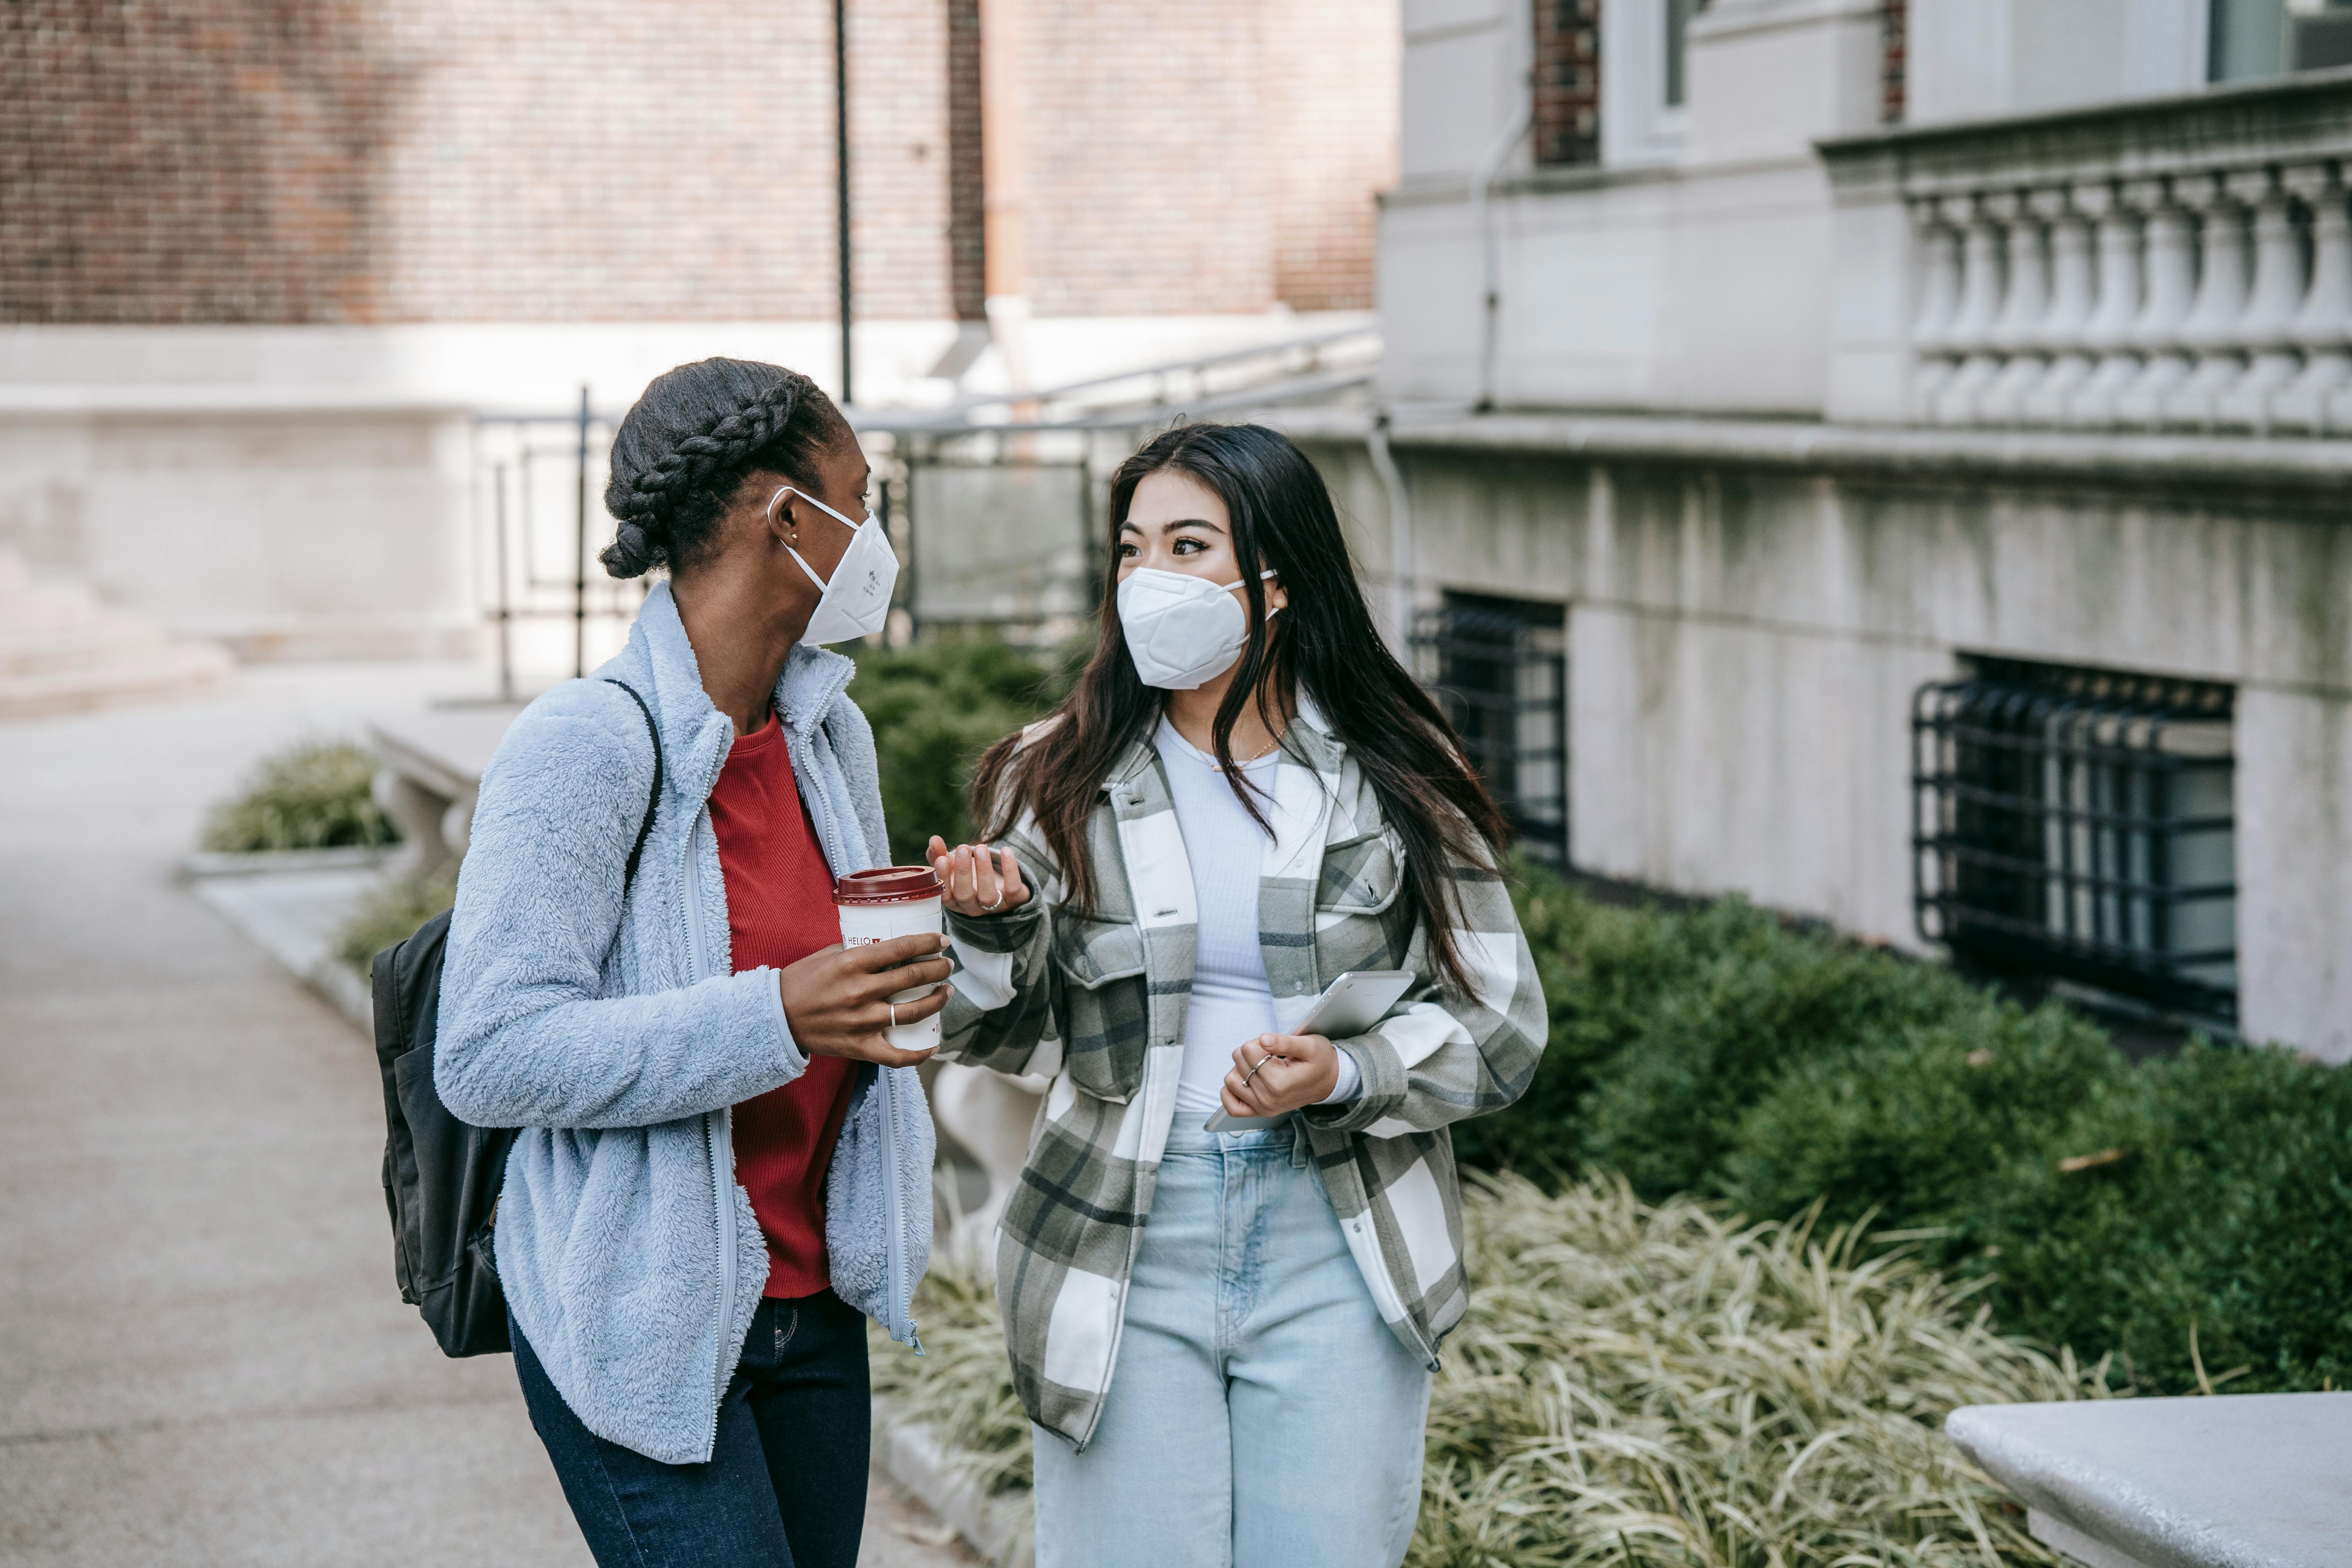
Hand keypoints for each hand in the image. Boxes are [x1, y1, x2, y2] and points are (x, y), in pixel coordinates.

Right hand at [777, 933, 950, 1066]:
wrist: (776, 1018)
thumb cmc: (801, 982)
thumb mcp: (827, 955)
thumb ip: (857, 950)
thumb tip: (889, 946)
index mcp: (851, 963)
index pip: (900, 948)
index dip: (927, 943)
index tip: (942, 942)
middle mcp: (860, 991)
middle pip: (913, 977)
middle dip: (938, 969)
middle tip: (947, 965)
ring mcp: (861, 1022)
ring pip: (913, 1012)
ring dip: (936, 1001)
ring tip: (946, 992)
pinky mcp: (859, 1047)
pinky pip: (897, 1056)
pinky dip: (919, 1054)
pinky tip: (933, 1045)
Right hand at [927, 836, 1032, 917]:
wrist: (1001, 886)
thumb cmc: (970, 876)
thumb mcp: (953, 866)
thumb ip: (939, 854)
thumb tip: (933, 840)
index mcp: (955, 901)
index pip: (945, 894)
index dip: (943, 878)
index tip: (941, 859)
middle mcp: (973, 908)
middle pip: (965, 895)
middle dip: (963, 872)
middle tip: (962, 848)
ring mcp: (994, 907)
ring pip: (988, 895)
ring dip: (984, 871)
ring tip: (981, 848)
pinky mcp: (1014, 900)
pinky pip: (1013, 889)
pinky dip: (1010, 870)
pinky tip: (1005, 850)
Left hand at [1221, 1033, 1338, 1117]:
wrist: (1329, 1081)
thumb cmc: (1320, 1061)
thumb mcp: (1309, 1045)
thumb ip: (1285, 1041)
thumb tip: (1262, 1040)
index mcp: (1279, 1082)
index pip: (1248, 1049)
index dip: (1260, 1041)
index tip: (1275, 1047)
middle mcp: (1268, 1099)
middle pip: (1238, 1060)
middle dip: (1252, 1052)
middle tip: (1272, 1055)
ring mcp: (1262, 1108)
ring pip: (1231, 1079)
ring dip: (1242, 1068)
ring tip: (1263, 1067)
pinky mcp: (1258, 1112)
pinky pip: (1231, 1105)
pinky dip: (1232, 1091)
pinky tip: (1246, 1081)